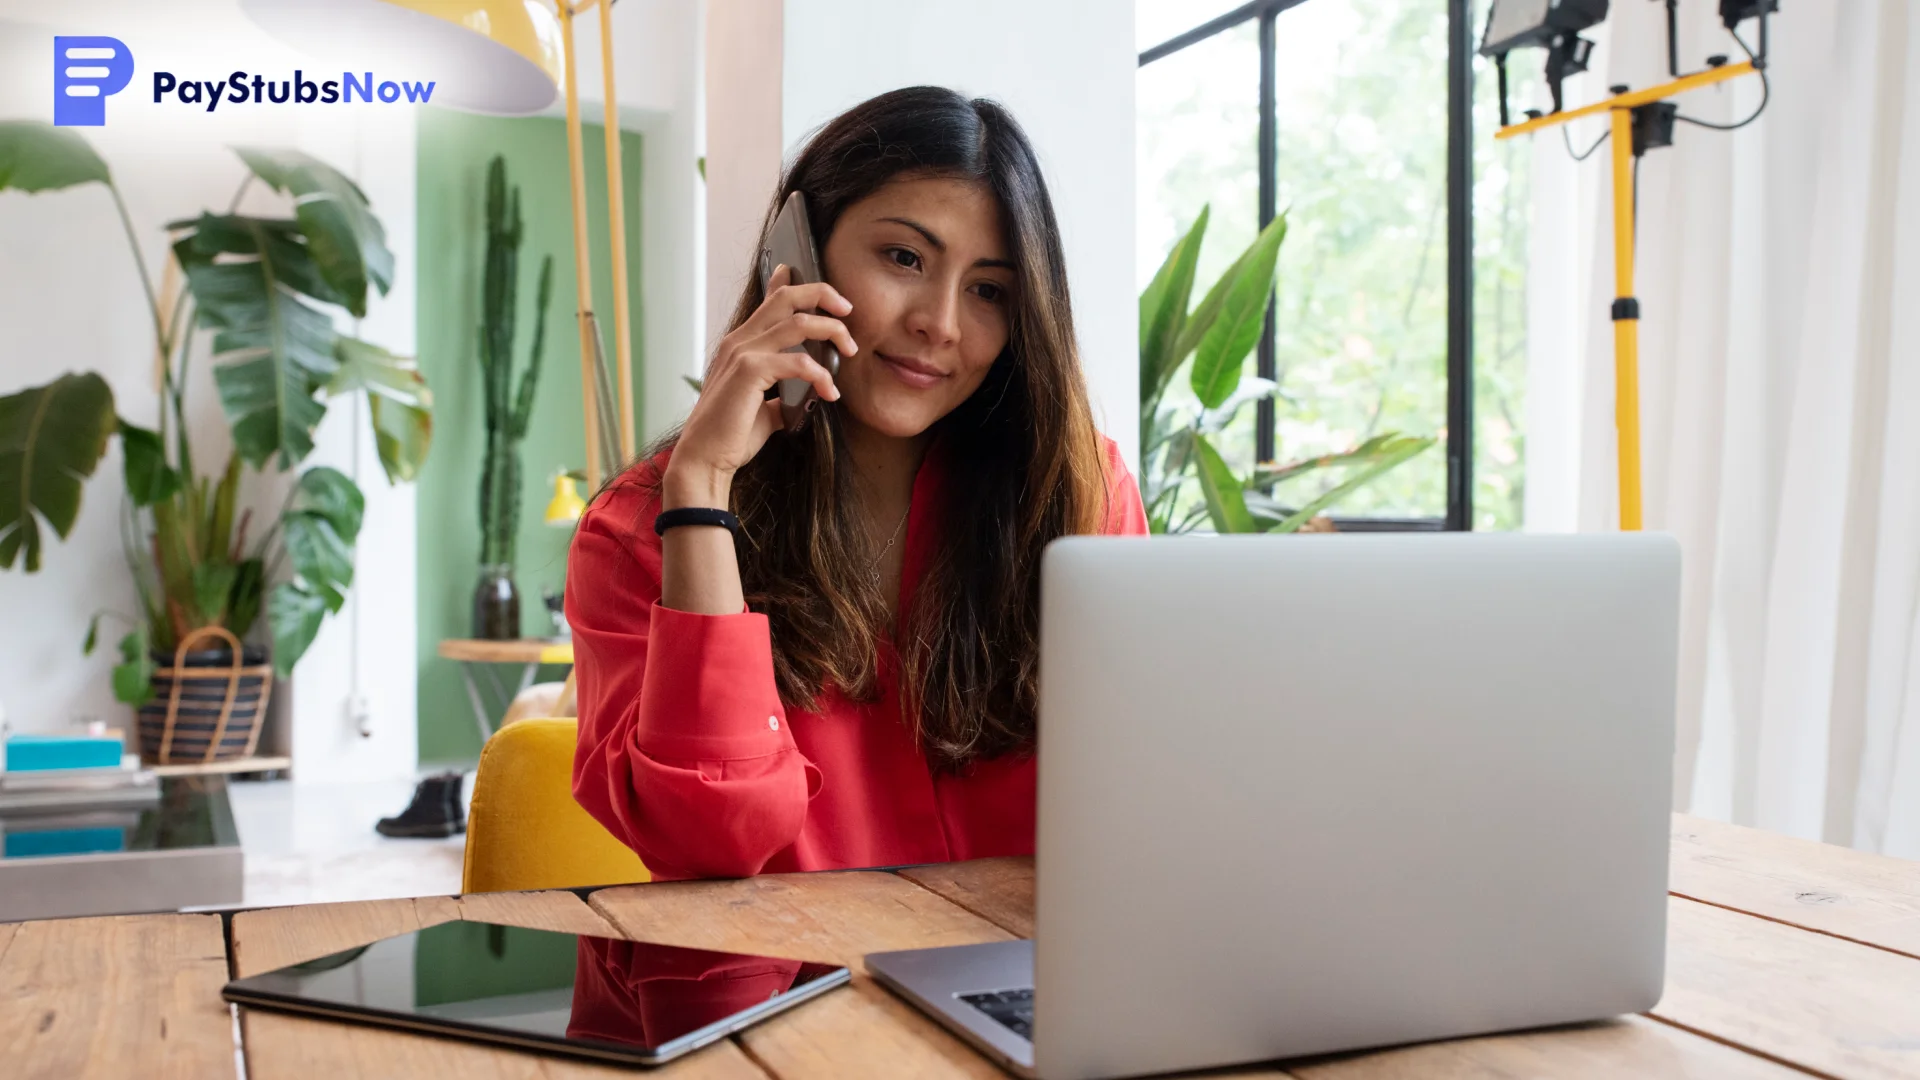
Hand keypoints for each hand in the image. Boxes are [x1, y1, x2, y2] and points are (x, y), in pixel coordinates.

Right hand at [665, 264, 854, 506]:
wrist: (704, 461)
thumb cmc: (730, 438)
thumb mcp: (761, 410)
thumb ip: (779, 395)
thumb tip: (802, 399)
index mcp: (740, 345)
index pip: (770, 301)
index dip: (794, 282)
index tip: (825, 287)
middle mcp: (739, 341)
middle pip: (787, 297)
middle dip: (824, 294)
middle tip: (848, 309)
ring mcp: (742, 354)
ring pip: (798, 322)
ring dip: (832, 331)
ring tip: (851, 349)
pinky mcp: (750, 373)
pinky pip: (798, 362)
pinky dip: (821, 375)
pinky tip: (830, 392)